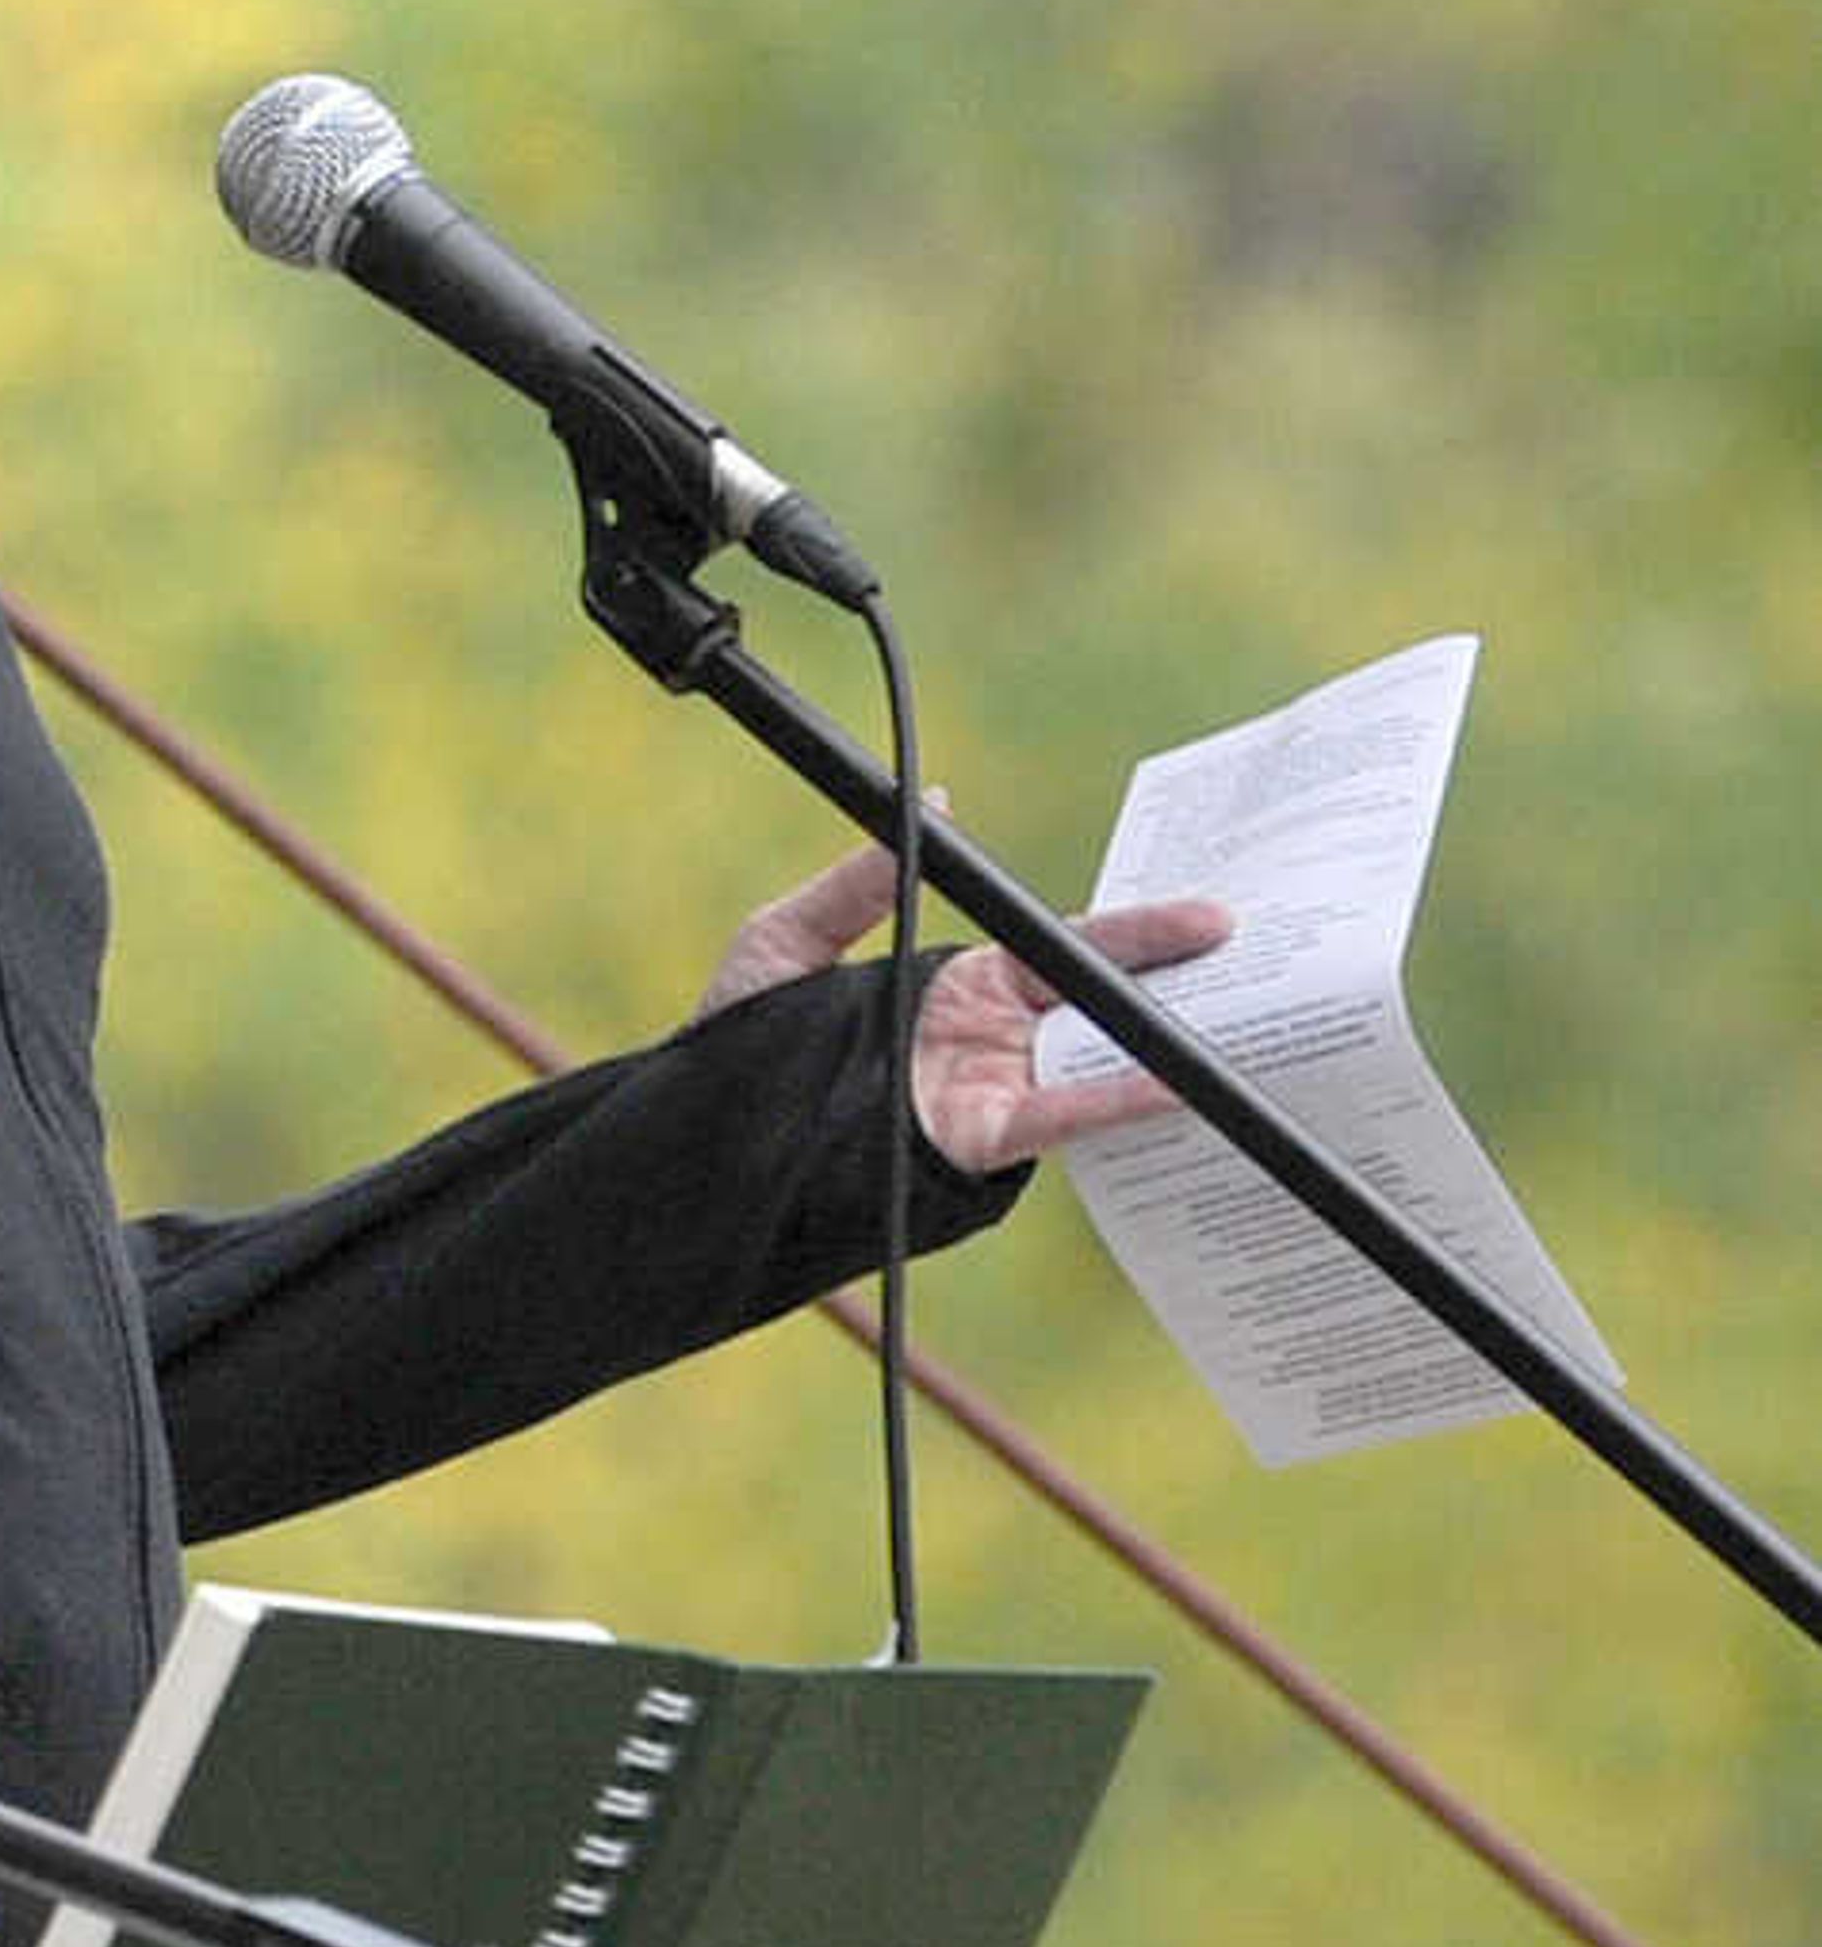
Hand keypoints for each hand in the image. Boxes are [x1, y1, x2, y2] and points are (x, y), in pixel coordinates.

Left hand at [692, 832, 1233, 1177]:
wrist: (688, 1139)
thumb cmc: (733, 1046)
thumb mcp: (788, 940)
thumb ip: (859, 879)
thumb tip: (938, 806)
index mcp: (959, 992)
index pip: (1065, 951)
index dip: (1135, 934)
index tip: (1205, 917)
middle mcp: (986, 1044)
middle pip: (1102, 1007)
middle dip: (1178, 985)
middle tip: (1257, 959)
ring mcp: (987, 1093)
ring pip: (1097, 1065)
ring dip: (1167, 1046)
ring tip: (1247, 1021)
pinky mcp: (972, 1140)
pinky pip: (1058, 1121)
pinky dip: (1117, 1104)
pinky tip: (1173, 1086)